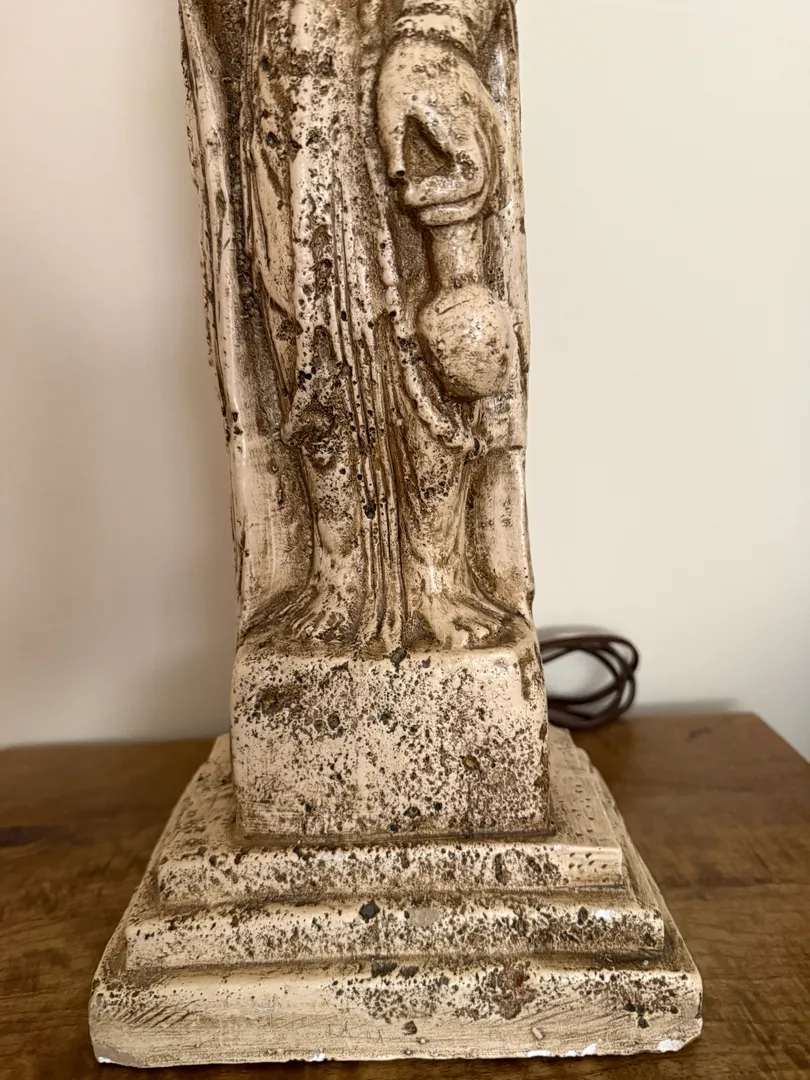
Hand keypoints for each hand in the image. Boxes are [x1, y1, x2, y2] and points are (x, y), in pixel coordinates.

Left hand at [377, 37, 500, 226]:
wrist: (433, 41)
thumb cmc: (409, 71)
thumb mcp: (389, 108)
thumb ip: (394, 147)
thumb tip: (399, 183)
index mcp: (462, 126)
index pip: (470, 180)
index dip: (441, 198)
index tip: (408, 195)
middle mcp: (484, 133)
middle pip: (483, 193)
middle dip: (449, 212)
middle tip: (417, 211)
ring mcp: (492, 134)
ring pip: (492, 189)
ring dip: (461, 208)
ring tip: (427, 209)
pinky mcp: (491, 136)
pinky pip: (495, 176)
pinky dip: (476, 196)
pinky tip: (449, 201)